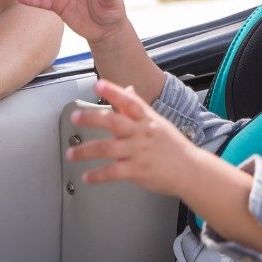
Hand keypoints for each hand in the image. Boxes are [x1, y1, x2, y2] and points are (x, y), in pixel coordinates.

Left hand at [66, 79, 201, 197]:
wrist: (190, 170)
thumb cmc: (172, 146)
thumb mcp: (157, 122)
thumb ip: (138, 106)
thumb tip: (127, 88)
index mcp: (146, 119)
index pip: (129, 101)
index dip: (113, 91)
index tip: (98, 84)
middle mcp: (142, 133)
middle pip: (114, 122)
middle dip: (92, 118)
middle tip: (74, 117)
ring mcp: (140, 152)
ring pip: (108, 148)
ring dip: (86, 151)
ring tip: (71, 153)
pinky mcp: (139, 171)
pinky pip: (113, 172)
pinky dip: (98, 175)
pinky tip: (87, 177)